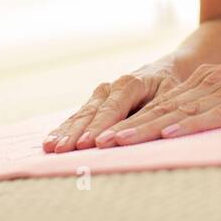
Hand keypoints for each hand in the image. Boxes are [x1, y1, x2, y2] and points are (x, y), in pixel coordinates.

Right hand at [42, 60, 181, 153]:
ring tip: (50, 147)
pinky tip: (50, 141)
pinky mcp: (95, 102)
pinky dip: (64, 129)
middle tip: (62, 150)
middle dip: (76, 132)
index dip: (100, 127)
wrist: (166, 69)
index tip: (88, 144)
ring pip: (81, 115)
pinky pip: (78, 117)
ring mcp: (100, 94)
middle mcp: (111, 87)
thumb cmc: (170, 86)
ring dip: (65, 132)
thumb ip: (153, 114)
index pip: (113, 109)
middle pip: (91, 113)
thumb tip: (135, 134)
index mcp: (131, 83)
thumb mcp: (170, 97)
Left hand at [93, 48, 220, 146]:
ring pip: (181, 113)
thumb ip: (214, 103)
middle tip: (95, 143)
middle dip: (126, 127)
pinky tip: (170, 133)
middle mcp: (211, 83)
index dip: (129, 121)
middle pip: (161, 109)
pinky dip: (191, 125)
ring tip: (117, 142)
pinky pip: (216, 115)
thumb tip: (186, 124)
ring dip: (146, 129)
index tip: (101, 137)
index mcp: (206, 81)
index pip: (160, 106)